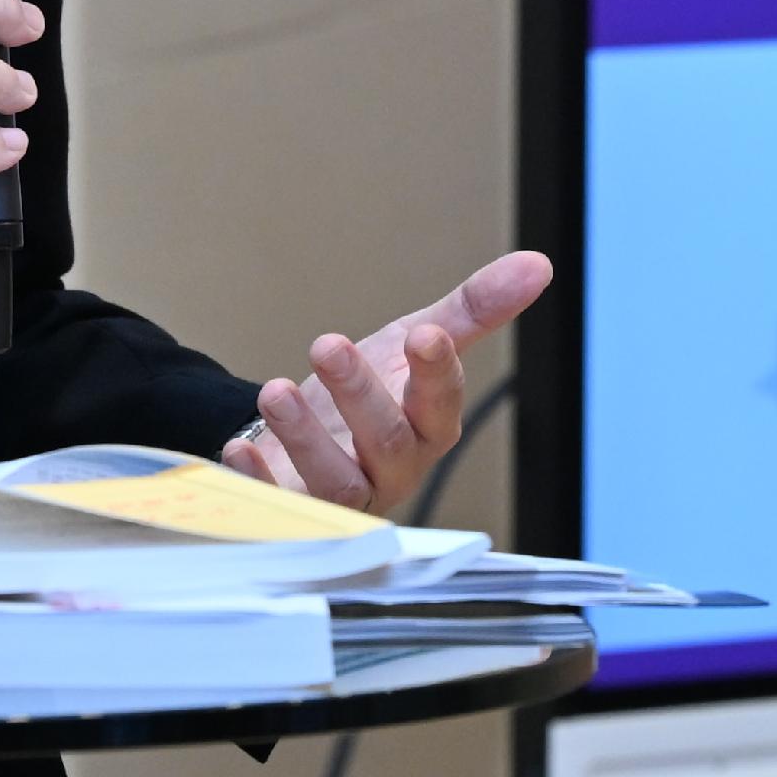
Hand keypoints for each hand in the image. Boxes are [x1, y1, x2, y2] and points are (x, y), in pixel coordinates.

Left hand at [222, 250, 550, 514]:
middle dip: (361, 395)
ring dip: (306, 438)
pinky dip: (258, 479)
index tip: (425, 337)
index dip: (438, 375)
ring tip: (275, 391)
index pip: (443, 405)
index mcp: (426, 426)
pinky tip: (240, 448)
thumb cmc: (369, 396)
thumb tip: (537, 265)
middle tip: (329, 345)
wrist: (306, 439)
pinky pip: (279, 508)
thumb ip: (472, 310)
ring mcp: (341, 496)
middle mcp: (391, 468)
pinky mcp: (292, 512)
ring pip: (337, 481)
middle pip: (389, 443)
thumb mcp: (414, 342)